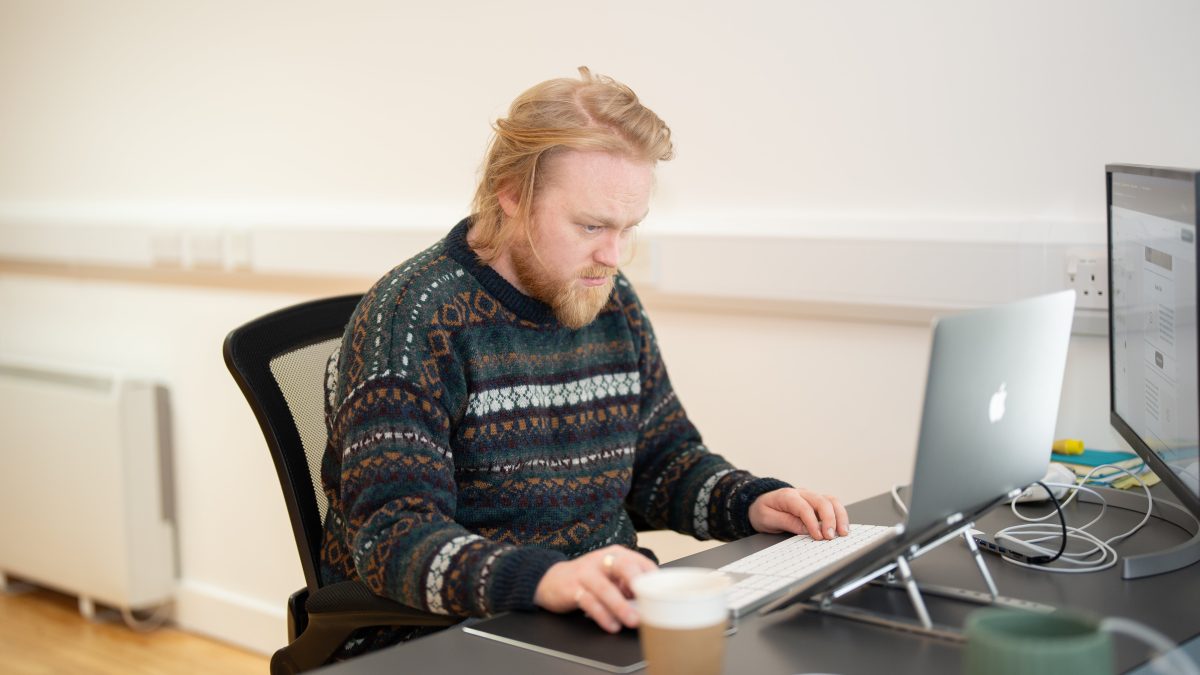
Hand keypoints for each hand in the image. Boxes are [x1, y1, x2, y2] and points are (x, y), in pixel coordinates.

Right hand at [533, 545, 657, 632]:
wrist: (550, 580)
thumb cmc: (588, 580)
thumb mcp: (611, 578)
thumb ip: (629, 587)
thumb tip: (651, 603)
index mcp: (616, 555)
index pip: (640, 562)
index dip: (653, 577)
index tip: (662, 594)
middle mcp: (601, 560)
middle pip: (623, 566)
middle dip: (637, 582)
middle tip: (649, 599)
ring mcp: (585, 574)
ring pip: (605, 588)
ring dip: (620, 606)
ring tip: (633, 621)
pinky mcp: (571, 589)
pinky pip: (588, 602)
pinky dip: (601, 615)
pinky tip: (611, 625)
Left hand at [749, 488, 849, 539]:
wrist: (759, 503)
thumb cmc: (762, 511)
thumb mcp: (767, 519)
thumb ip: (786, 522)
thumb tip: (806, 529)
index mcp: (787, 496)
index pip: (804, 507)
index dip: (813, 522)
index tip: (818, 536)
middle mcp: (802, 494)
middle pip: (822, 501)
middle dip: (830, 520)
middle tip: (831, 536)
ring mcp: (811, 497)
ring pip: (831, 501)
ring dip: (840, 516)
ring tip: (843, 533)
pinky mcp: (816, 503)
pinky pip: (832, 505)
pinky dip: (840, 515)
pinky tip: (842, 528)